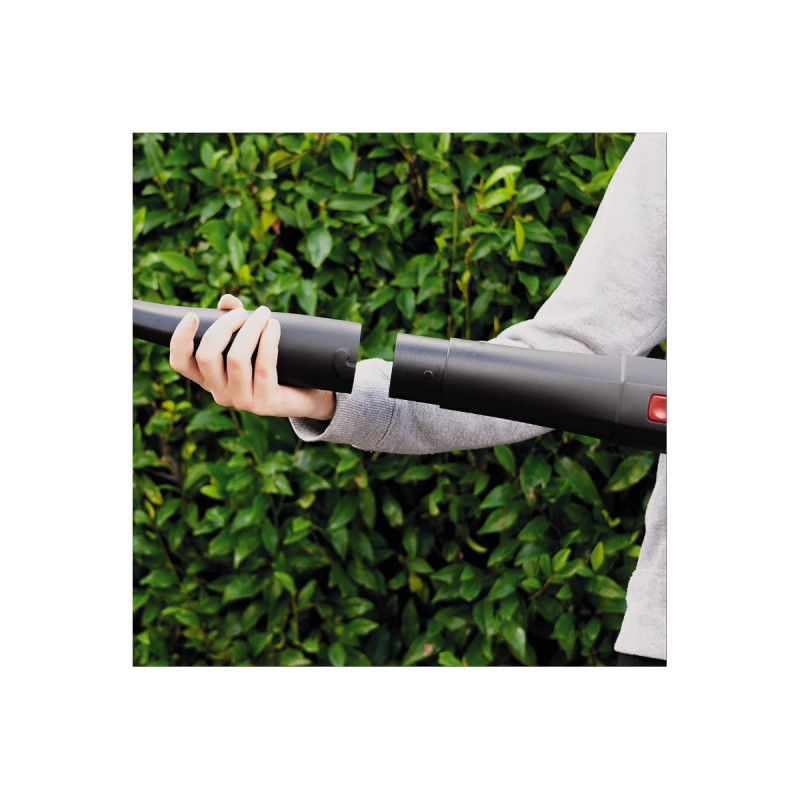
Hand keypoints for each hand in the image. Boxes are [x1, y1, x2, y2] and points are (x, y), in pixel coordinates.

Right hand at [169, 294, 335, 420]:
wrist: (308, 395)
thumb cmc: (275, 365)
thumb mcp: (252, 341)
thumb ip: (235, 320)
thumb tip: (227, 300)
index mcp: (209, 379)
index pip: (181, 364)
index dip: (180, 339)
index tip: (193, 315)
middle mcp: (220, 393)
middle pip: (206, 356)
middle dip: (224, 325)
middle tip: (244, 312)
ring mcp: (241, 401)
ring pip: (236, 359)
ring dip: (250, 329)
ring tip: (264, 313)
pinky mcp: (265, 404)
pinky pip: (263, 367)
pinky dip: (268, 341)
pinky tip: (274, 326)